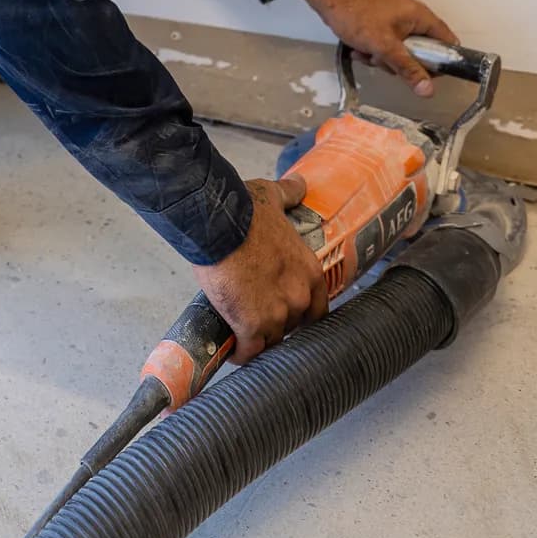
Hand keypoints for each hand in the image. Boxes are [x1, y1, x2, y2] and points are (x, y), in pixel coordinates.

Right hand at [191, 175, 327, 362]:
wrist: (218, 224)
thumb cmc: (244, 211)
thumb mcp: (273, 197)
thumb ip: (290, 194)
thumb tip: (299, 184)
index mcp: (308, 271)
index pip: (318, 310)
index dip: (301, 314)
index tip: (286, 314)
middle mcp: (300, 297)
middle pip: (293, 327)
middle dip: (277, 326)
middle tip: (257, 320)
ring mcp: (277, 315)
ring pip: (271, 342)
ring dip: (257, 341)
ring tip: (242, 337)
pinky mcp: (252, 326)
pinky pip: (249, 351)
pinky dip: (240, 353)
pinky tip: (231, 349)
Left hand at [301, 0, 458, 95]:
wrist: (329, 1)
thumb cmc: (356, 15)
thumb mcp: (384, 47)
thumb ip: (408, 69)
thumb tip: (428, 90)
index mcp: (421, 17)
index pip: (447, 42)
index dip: (442, 61)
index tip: (428, 74)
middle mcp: (413, 19)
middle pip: (423, 53)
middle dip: (402, 63)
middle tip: (386, 59)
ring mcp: (398, 24)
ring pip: (402, 55)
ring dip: (383, 60)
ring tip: (368, 52)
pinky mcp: (384, 29)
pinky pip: (387, 50)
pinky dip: (374, 53)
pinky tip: (360, 50)